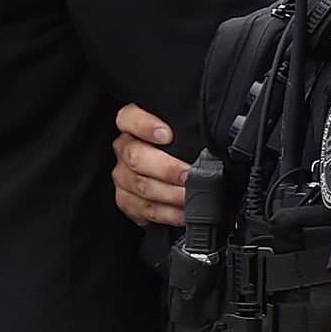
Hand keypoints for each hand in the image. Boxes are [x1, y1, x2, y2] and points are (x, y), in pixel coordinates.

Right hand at [112, 103, 190, 227]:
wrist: (165, 177)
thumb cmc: (176, 150)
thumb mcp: (179, 133)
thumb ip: (183, 130)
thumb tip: (208, 136)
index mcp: (131, 126)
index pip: (127, 118)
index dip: (145, 126)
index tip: (168, 135)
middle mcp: (124, 149)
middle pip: (135, 157)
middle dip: (167, 168)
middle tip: (189, 175)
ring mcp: (122, 176)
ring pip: (141, 186)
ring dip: (170, 194)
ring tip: (191, 196)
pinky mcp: (126, 201)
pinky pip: (145, 209)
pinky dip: (168, 213)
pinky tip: (183, 212)